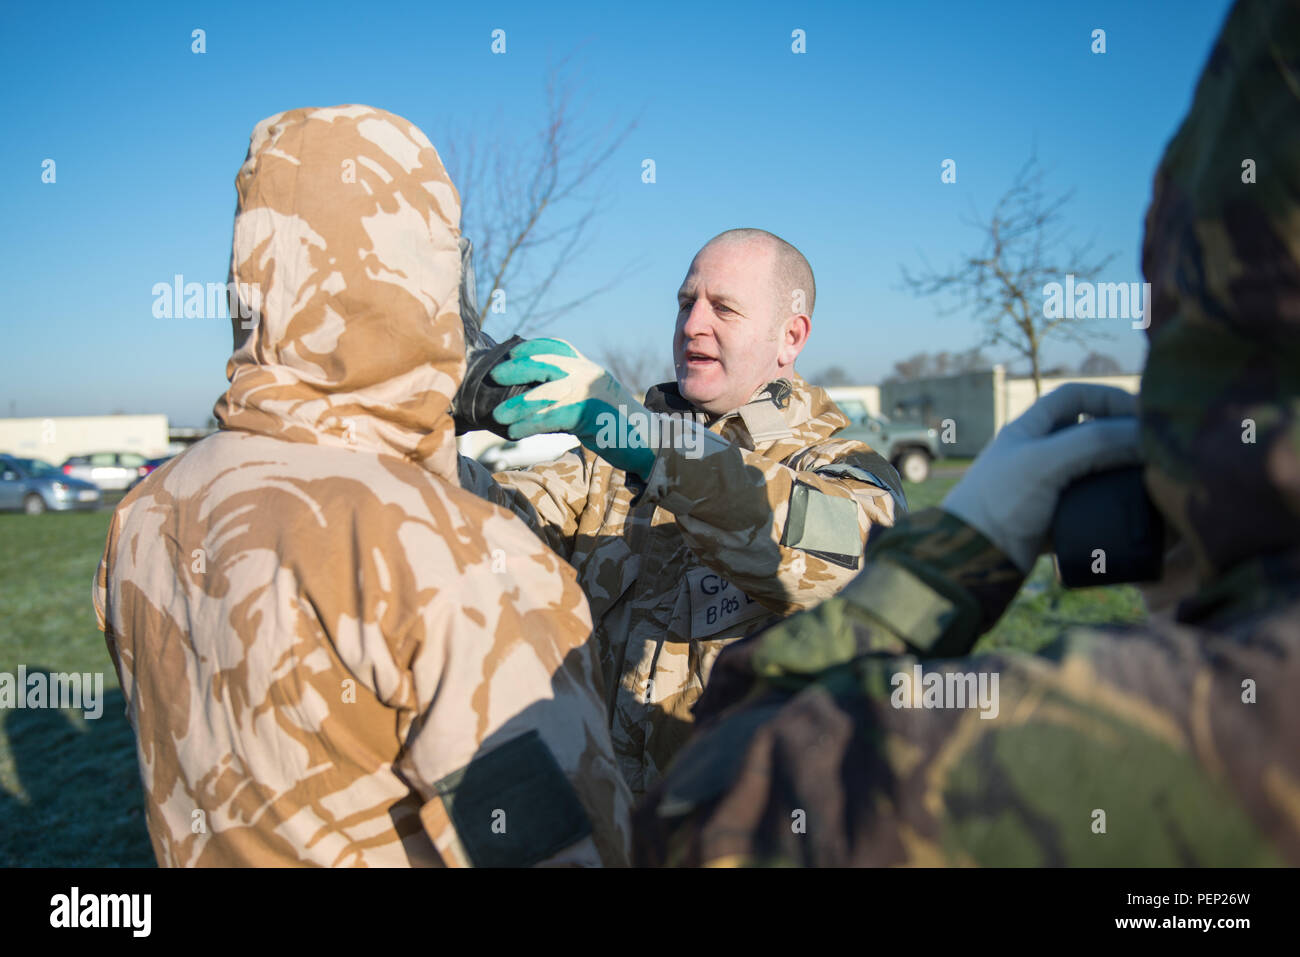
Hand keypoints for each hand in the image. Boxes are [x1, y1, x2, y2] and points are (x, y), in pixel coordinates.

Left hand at [490, 338, 657, 478]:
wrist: (650, 443)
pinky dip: (530, 425)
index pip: (558, 347)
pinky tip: (516, 432)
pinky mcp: (589, 414)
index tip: (512, 353)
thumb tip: (534, 400)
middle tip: (495, 376)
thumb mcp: (595, 401)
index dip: (532, 348)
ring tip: (498, 416)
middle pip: (546, 364)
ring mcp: (590, 393)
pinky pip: (552, 417)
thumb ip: (571, 394)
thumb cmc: (619, 427)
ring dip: (517, 405)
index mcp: (590, 369)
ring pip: (545, 394)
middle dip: (517, 369)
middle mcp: (589, 375)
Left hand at [941, 383, 1142, 571]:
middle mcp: (1038, 453)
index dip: (1110, 397)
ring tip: (1152, 478)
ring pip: (1095, 468)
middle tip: (1156, 449)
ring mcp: (1047, 486)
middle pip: (1090, 431)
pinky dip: (1113, 503)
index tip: (1143, 414)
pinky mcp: (1054, 517)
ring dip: (1122, 470)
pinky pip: (1092, 503)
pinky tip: (1133, 508)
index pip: (1075, 396)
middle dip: (1122, 435)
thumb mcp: (1046, 462)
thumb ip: (1095, 442)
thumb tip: (1144, 435)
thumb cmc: (998, 502)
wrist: (973, 558)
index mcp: (1029, 429)